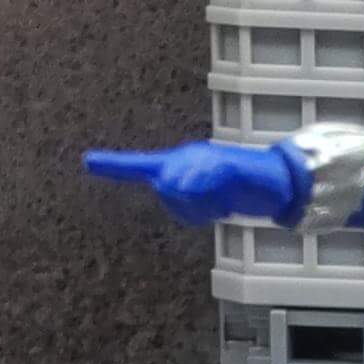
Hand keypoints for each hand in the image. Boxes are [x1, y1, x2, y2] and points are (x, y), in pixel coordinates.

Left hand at [84, 141, 298, 225]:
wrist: (276, 181)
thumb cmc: (241, 188)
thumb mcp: (209, 196)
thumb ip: (186, 198)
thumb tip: (170, 188)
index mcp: (179, 162)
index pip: (140, 166)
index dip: (114, 166)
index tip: (87, 162)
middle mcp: (186, 157)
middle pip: (166, 187)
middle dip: (186, 203)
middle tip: (212, 205)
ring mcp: (204, 161)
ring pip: (184, 192)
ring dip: (205, 206)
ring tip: (224, 200)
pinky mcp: (223, 168)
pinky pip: (205, 190)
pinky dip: (216, 202)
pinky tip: (229, 201)